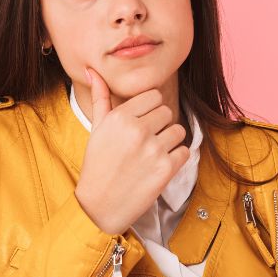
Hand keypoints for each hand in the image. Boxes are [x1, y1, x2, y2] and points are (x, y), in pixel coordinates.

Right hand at [74, 67, 190, 234]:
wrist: (99, 205)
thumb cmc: (98, 164)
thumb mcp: (97, 128)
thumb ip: (101, 97)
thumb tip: (92, 71)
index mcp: (121, 116)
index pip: (154, 96)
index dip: (150, 109)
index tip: (141, 123)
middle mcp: (137, 129)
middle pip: (167, 112)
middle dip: (160, 125)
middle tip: (145, 142)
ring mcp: (153, 149)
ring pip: (178, 130)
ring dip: (170, 142)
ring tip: (152, 154)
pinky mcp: (165, 169)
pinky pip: (184, 152)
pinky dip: (176, 159)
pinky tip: (159, 167)